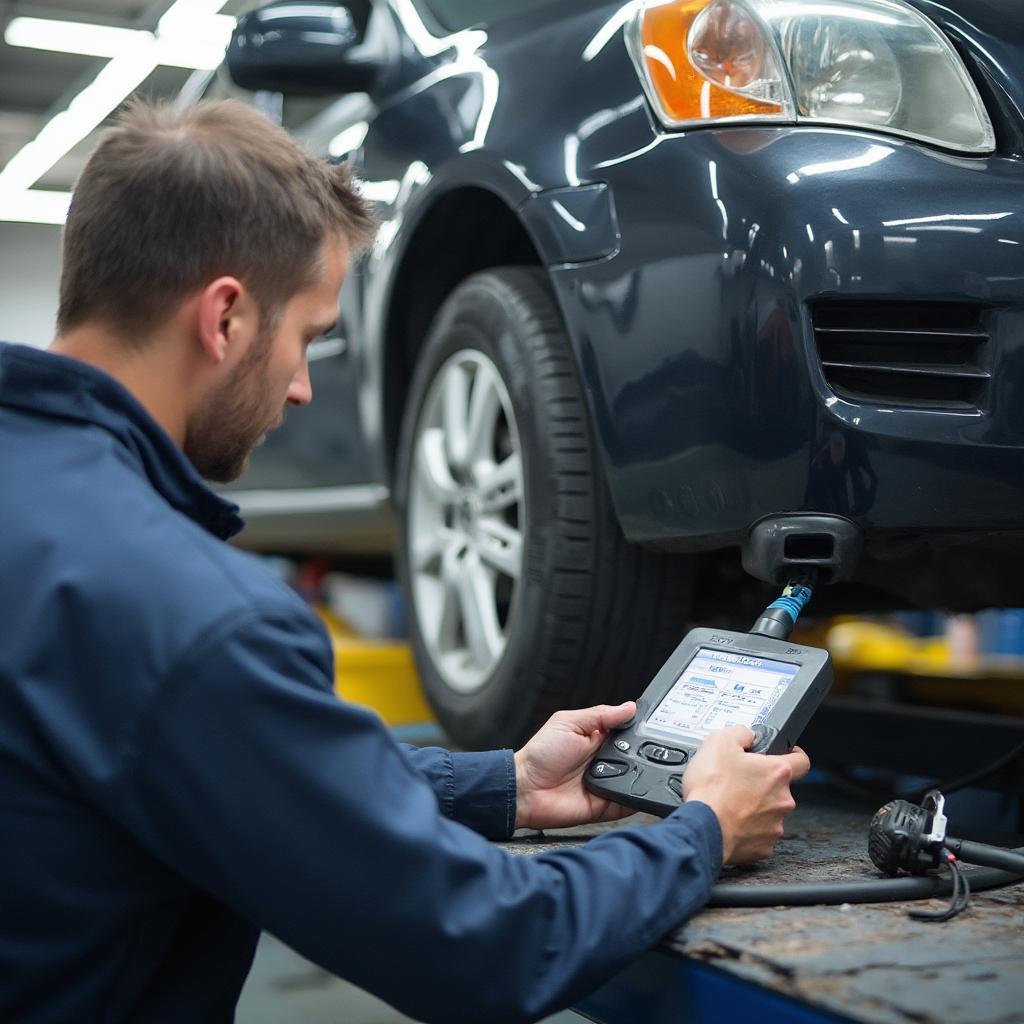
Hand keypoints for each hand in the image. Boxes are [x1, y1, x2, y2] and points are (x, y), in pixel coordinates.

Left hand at [514, 703, 638, 829]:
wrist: (526, 789)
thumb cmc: (540, 755)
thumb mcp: (568, 723)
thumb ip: (600, 714)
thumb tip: (629, 707)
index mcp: (597, 738)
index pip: (627, 731)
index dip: (638, 728)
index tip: (651, 725)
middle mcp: (606, 760)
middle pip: (637, 755)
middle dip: (641, 752)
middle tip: (633, 749)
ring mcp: (608, 783)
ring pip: (638, 778)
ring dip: (639, 773)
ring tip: (627, 768)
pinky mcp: (608, 805)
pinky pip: (630, 803)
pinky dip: (636, 798)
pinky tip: (633, 789)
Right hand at [682, 725, 809, 863]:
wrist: (703, 827)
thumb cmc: (712, 788)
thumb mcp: (719, 741)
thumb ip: (741, 733)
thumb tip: (747, 735)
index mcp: (777, 772)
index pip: (802, 761)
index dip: (794, 754)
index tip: (788, 754)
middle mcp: (782, 800)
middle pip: (779, 788)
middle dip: (761, 784)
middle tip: (737, 781)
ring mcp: (774, 825)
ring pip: (769, 812)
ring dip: (754, 807)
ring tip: (728, 803)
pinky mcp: (764, 847)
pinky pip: (758, 834)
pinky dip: (746, 828)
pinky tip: (729, 821)